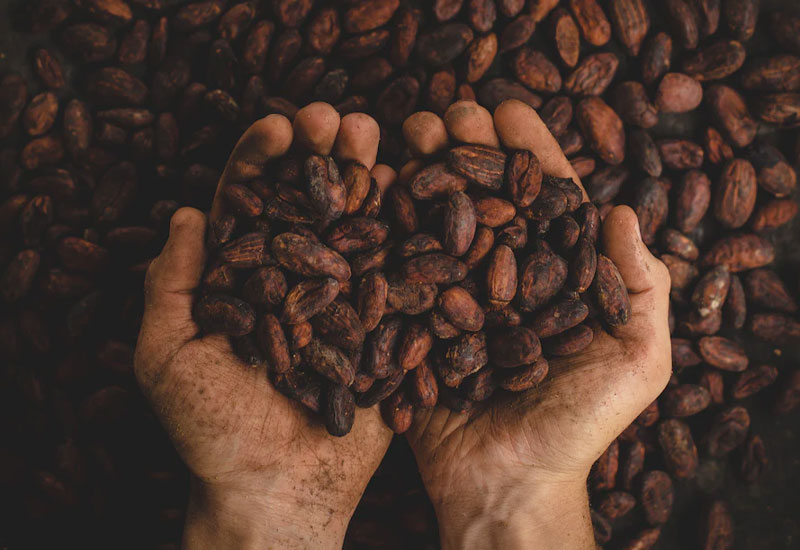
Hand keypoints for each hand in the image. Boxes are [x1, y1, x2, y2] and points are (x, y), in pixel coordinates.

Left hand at [134, 103, 393, 549]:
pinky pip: (399, 275)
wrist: (279, 491)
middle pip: (310, 204)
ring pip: (357, 228)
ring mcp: (344, 301)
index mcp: (242, 280)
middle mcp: (296, 281)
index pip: (250, 204)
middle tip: (340, 119)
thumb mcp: (167, 357)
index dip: (261, 161)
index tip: (280, 127)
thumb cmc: (211, 432)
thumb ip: (170, 285)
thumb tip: (187, 213)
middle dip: (324, 157)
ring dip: (369, 180)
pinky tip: (421, 194)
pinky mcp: (383, 327)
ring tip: (384, 139)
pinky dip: (409, 234)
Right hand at [402, 100, 672, 549]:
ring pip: (439, 221)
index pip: (545, 200)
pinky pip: (400, 267)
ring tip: (406, 133)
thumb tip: (624, 210)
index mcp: (558, 277)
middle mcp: (505, 278)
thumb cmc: (580, 426)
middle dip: (467, 149)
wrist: (508, 484)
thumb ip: (643, 287)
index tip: (508, 111)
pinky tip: (373, 185)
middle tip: (447, 114)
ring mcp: (457, 298)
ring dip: (423, 172)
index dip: (530, 152)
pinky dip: (386, 224)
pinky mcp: (416, 322)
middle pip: (486, 198)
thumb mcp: (638, 361)